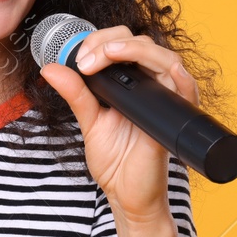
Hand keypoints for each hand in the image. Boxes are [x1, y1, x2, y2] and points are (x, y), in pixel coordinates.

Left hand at [39, 26, 199, 222]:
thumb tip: (51, 68)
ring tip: (105, 57)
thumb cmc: (115, 161)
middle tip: (86, 61)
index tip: (78, 58)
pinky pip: (185, 86)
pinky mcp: (176, 116)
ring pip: (164, 56)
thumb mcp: (89, 121)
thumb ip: (75, 94)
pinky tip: (150, 67)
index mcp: (131, 84)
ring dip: (133, 49)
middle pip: (142, 42)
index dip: (99, 41)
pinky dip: (175, 71)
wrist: (127, 195)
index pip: (123, 43)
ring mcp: (166, 99)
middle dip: (110, 41)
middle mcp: (152, 87)